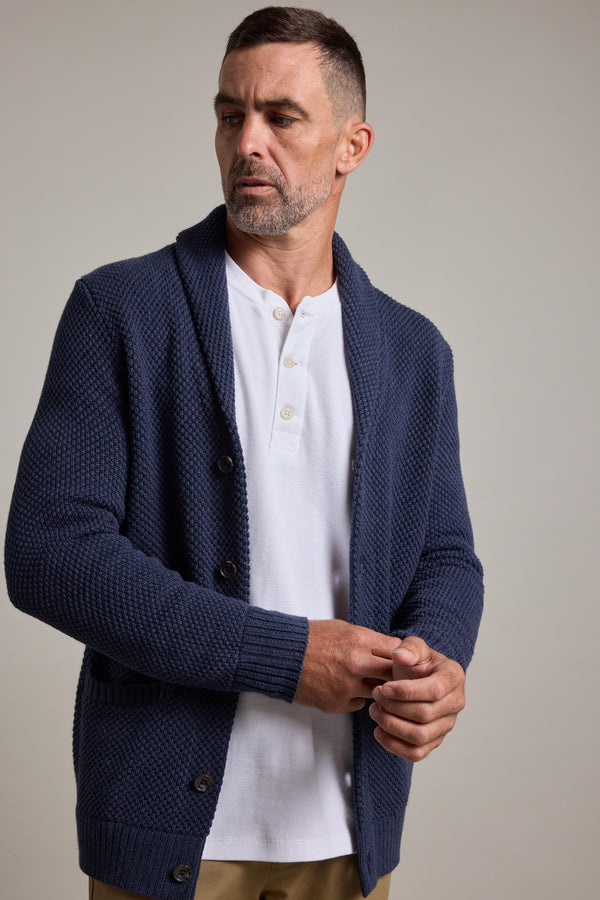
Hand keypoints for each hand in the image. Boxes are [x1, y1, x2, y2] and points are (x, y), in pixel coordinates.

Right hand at [295, 619, 400, 713]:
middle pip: (393, 674)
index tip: (397, 659)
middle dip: (393, 674)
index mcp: (360, 640)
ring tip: (361, 679)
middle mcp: (357, 663)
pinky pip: (360, 703)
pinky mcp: (338, 703)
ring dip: (374, 687)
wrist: (282, 656)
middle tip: (389, 674)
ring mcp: (348, 686)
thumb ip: (367, 640)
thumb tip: (390, 649)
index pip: (397, 651)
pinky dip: (356, 697)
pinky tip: (344, 687)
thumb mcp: (343, 628)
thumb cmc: (312, 638)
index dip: (399, 656)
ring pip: (379, 692)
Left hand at [369, 635, 465, 761]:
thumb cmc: (417, 662)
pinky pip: (416, 753)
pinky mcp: (434, 741)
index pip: (434, 690)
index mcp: (453, 677)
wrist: (418, 677)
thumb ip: (408, 648)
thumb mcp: (414, 647)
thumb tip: (400, 655)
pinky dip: (394, 746)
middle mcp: (456, 703)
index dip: (406, 692)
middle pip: (425, 715)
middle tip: (375, 695)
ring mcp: (446, 725)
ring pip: (420, 736)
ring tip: (374, 711)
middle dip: (394, 707)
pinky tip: (379, 731)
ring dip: (392, 725)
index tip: (384, 688)